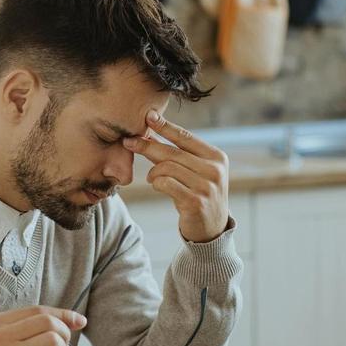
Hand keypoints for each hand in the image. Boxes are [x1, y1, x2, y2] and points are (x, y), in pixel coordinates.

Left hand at [124, 110, 229, 242]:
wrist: (212, 228)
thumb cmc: (199, 194)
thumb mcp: (198, 171)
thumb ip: (181, 154)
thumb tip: (152, 131)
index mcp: (216, 157)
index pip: (186, 137)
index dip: (165, 126)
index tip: (148, 116)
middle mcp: (214, 170)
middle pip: (172, 152)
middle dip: (148, 145)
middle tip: (129, 141)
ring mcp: (206, 186)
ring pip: (166, 168)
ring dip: (153, 172)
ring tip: (152, 177)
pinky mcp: (195, 202)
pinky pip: (166, 184)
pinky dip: (156, 183)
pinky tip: (156, 185)